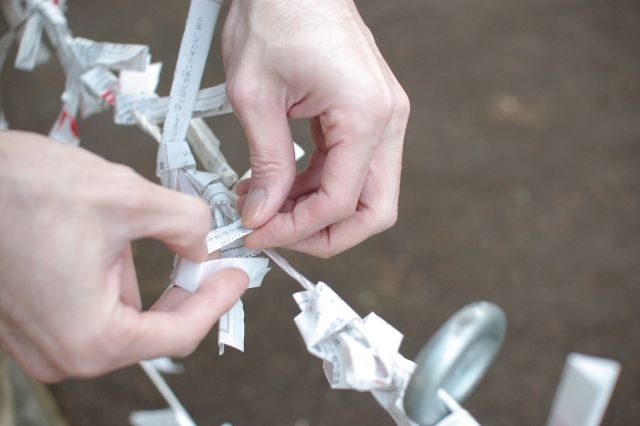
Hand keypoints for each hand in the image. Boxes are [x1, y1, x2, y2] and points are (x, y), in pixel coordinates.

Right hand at [0, 131, 247, 381]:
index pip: (178, 334)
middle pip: (151, 330)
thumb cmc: (17, 191)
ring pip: (122, 316)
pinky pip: (91, 308)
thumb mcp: (128, 199)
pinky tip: (105, 244)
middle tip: (208, 255)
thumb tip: (203, 242)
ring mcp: (42, 341)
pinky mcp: (31, 322)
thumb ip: (185, 225)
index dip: (216, 302)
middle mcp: (62, 352)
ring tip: (134, 236)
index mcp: (88, 337)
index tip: (234, 277)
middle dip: (183, 289)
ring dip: (142, 278)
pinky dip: (112, 279)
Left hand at [222, 0, 409, 257]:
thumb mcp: (256, 97)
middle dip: (325, 234)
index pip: (340, 201)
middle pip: (374, 210)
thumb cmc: (276, 16)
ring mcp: (384, 117)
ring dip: (317, 210)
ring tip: (265, 204)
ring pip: (365, 194)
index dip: (295, 229)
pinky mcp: (369, 115)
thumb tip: (262, 214)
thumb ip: (266, 165)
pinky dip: (320, 185)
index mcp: (365, 115)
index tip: (257, 233)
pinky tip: (281, 182)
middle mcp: (387, 120)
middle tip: (277, 234)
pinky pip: (353, 168)